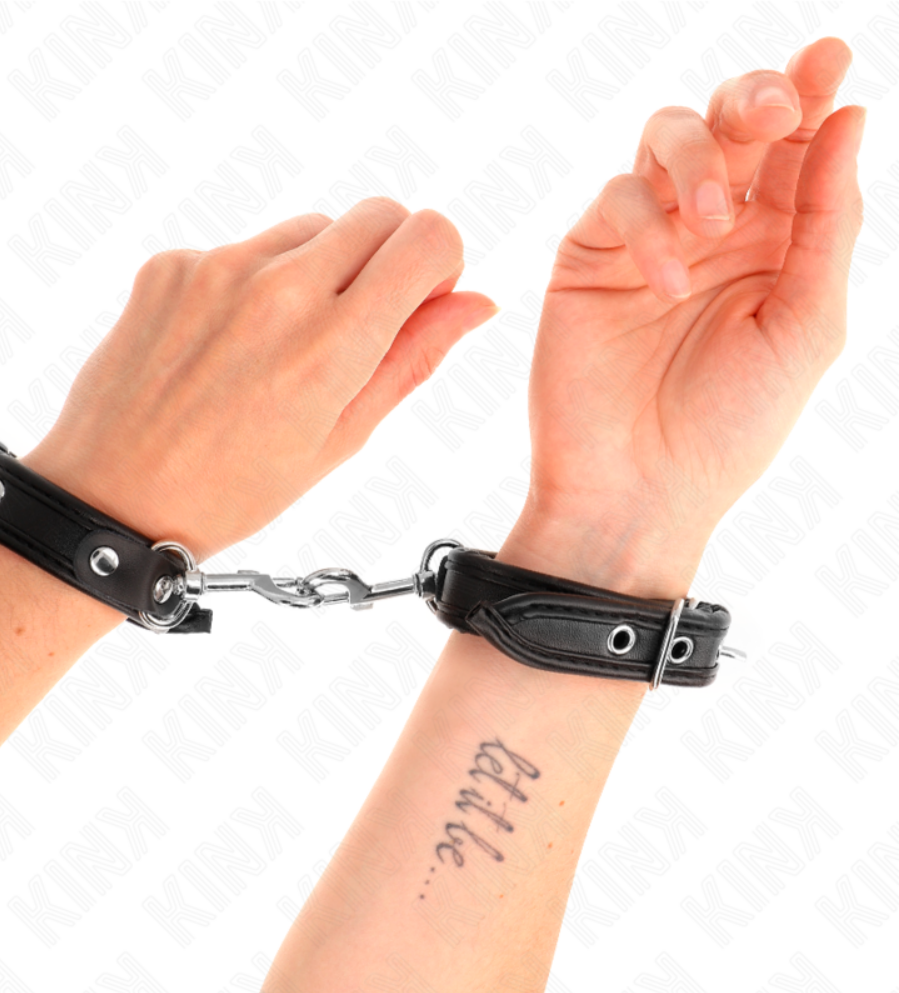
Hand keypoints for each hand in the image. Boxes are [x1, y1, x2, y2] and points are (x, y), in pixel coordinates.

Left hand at [21, 199, 496, 562]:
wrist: (112, 497)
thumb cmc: (233, 489)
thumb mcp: (341, 440)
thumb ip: (412, 359)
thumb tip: (475, 303)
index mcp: (333, 345)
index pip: (429, 236)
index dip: (439, 266)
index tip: (417, 302)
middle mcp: (279, 288)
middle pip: (379, 214)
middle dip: (388, 258)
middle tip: (358, 324)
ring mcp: (219, 268)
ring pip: (312, 227)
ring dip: (321, 270)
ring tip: (283, 345)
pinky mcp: (173, 264)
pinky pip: (247, 247)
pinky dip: (257, 281)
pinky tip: (231, 343)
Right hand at [500, 37, 863, 596]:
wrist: (639, 490)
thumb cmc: (730, 426)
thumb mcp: (806, 326)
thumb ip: (826, 223)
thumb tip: (848, 115)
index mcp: (776, 244)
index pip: (796, 148)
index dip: (811, 94)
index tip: (830, 57)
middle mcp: (712, 230)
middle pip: (730, 123)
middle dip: (752, 102)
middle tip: (770, 112)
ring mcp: (647, 240)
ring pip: (664, 139)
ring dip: (696, 157)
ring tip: (714, 218)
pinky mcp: (588, 258)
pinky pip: (616, 200)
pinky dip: (645, 227)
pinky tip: (667, 284)